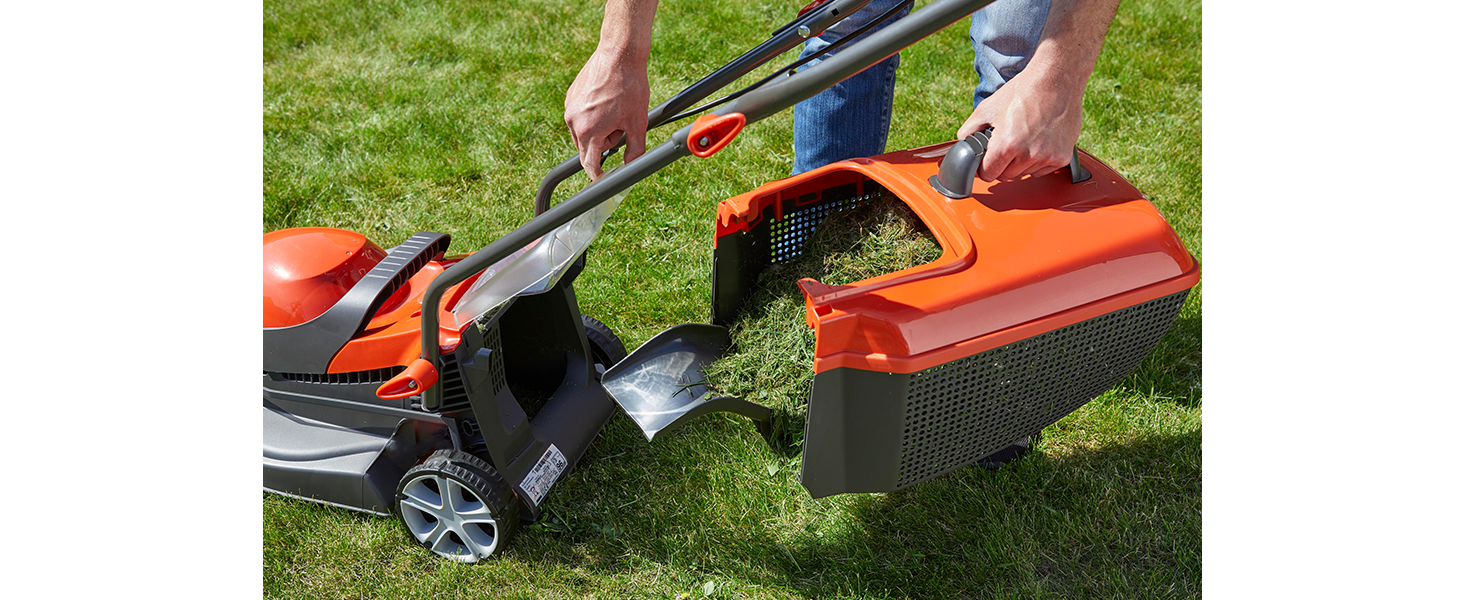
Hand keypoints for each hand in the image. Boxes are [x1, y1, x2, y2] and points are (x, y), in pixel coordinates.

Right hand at [564, 48, 650, 179]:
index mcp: (589, 131)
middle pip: (586, 149)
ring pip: (583, 133)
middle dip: (603, 145)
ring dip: (597, 131)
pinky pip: (579, 117)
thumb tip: (631, 167)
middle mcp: (574, 121)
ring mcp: (570, 108)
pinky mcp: (570, 96)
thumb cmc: (631, 87)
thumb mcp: (638, 122)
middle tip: (620, 125)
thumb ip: (635, 151)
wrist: (620, 54)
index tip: (604, 177)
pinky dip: (591, 117)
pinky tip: (606, 102)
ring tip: (614, 111)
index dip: (599, 174)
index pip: (590, 164)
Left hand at [956, 65, 1083, 181]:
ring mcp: (1047, 157)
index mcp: (1007, 144)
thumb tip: (963, 144)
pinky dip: (1037, 161)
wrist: (1057, 79)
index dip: (984, 166)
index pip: (988, 174)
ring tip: (1023, 138)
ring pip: (1024, 174)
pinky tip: (1038, 141)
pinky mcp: (1062, 157)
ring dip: (1020, 163)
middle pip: (1006, 176)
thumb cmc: (1024, 90)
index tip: (987, 159)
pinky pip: (1042, 170)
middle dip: (1002, 164)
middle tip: (1006, 144)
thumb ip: (969, 130)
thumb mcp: (987, 107)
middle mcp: (1028, 155)